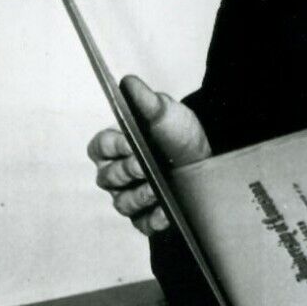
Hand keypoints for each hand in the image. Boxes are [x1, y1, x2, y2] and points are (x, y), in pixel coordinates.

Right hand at [86, 75, 211, 235]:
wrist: (206, 158)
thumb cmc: (178, 135)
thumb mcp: (166, 114)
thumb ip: (148, 101)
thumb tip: (129, 82)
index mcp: (115, 147)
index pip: (100, 147)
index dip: (112, 146)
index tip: (129, 142)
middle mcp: (117, 175)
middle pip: (108, 178)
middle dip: (126, 171)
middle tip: (143, 165)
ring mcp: (130, 197)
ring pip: (122, 203)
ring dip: (139, 196)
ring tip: (156, 190)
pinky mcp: (146, 218)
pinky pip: (142, 223)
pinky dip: (153, 219)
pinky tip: (166, 212)